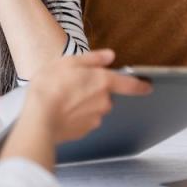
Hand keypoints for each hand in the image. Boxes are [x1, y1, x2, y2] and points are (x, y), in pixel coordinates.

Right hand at [22, 50, 151, 143]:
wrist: (39, 118)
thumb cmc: (50, 87)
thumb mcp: (68, 62)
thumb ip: (92, 59)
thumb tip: (109, 56)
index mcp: (103, 81)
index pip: (130, 84)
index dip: (140, 84)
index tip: (147, 86)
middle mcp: (104, 101)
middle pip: (106, 95)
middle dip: (94, 91)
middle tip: (72, 85)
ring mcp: (95, 118)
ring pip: (94, 108)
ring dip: (83, 104)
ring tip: (62, 99)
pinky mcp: (84, 131)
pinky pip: (84, 120)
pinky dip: (75, 116)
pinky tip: (60, 111)